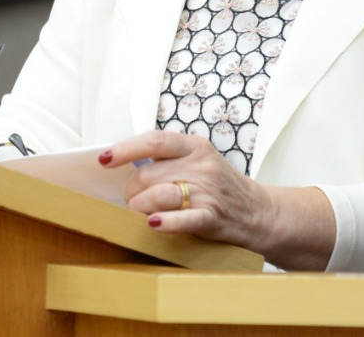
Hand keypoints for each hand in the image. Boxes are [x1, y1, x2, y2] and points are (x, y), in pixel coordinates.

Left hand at [99, 130, 335, 269]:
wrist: (259, 212)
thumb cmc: (219, 188)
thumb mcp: (198, 163)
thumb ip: (167, 161)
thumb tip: (123, 168)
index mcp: (194, 146)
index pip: (154, 141)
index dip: (125, 149)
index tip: (104, 159)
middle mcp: (201, 164)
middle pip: (149, 174)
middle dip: (131, 191)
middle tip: (130, 200)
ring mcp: (209, 190)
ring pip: (160, 194)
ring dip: (141, 207)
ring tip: (140, 212)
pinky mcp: (214, 216)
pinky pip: (185, 218)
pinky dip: (167, 221)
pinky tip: (153, 223)